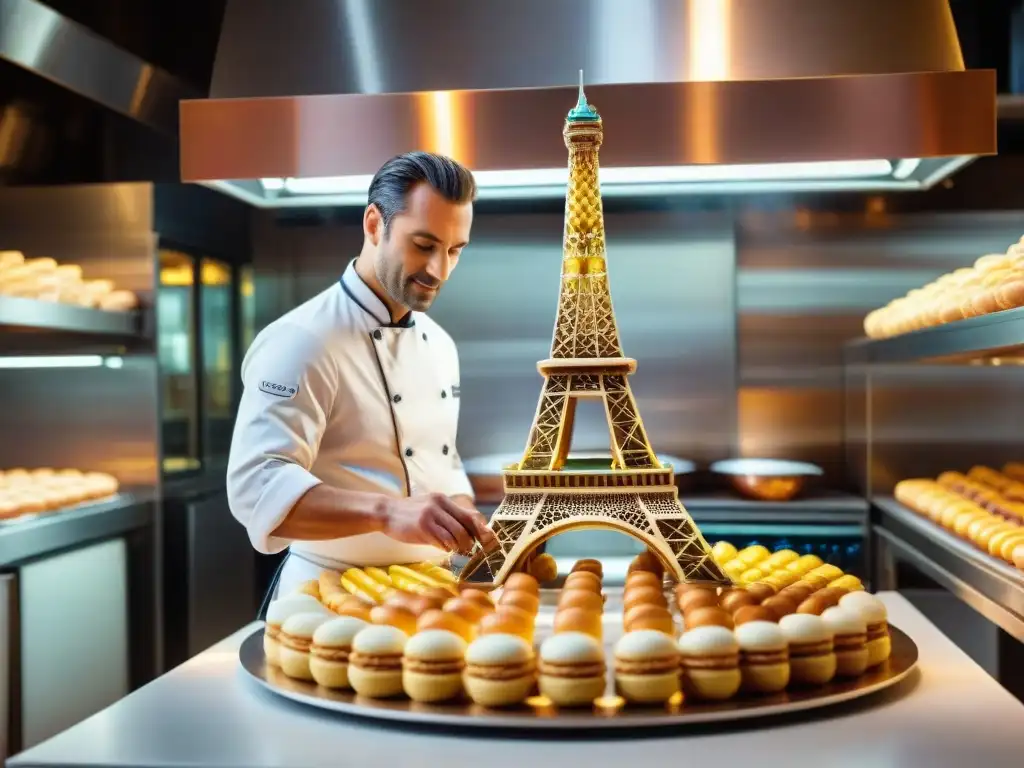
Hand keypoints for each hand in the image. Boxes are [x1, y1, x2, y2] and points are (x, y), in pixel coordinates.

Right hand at [379, 493, 493, 554]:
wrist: (386, 512)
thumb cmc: (410, 514)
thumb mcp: (431, 508)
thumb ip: (448, 516)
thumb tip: (471, 530)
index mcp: (443, 500)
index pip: (470, 515)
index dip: (481, 529)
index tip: (488, 541)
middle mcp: (439, 505)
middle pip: (466, 525)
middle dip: (472, 541)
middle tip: (470, 550)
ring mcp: (431, 515)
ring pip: (456, 534)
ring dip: (459, 546)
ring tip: (457, 550)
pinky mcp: (423, 527)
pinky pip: (442, 540)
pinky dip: (446, 547)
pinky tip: (443, 548)